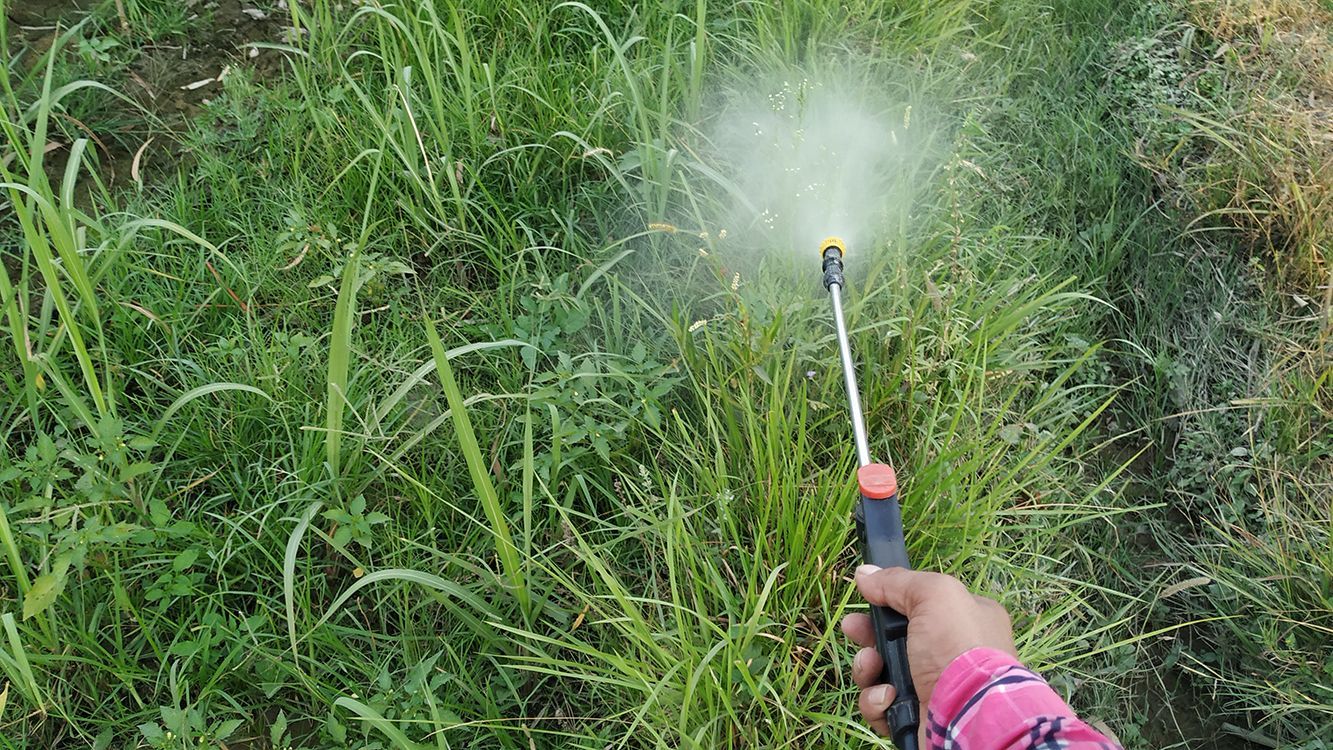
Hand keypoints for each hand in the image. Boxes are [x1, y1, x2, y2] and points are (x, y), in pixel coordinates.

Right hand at [840, 565, 1016, 736]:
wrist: (968, 714)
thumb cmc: (957, 647)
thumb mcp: (934, 595)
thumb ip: (899, 581)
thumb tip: (864, 574)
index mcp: (963, 620)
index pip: (918, 605)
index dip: (889, 601)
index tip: (867, 597)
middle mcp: (948, 653)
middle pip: (892, 637)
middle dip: (868, 634)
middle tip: (854, 629)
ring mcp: (931, 686)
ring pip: (881, 671)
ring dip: (867, 668)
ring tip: (873, 668)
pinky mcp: (914, 715)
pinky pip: (881, 704)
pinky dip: (878, 701)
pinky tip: (888, 698)